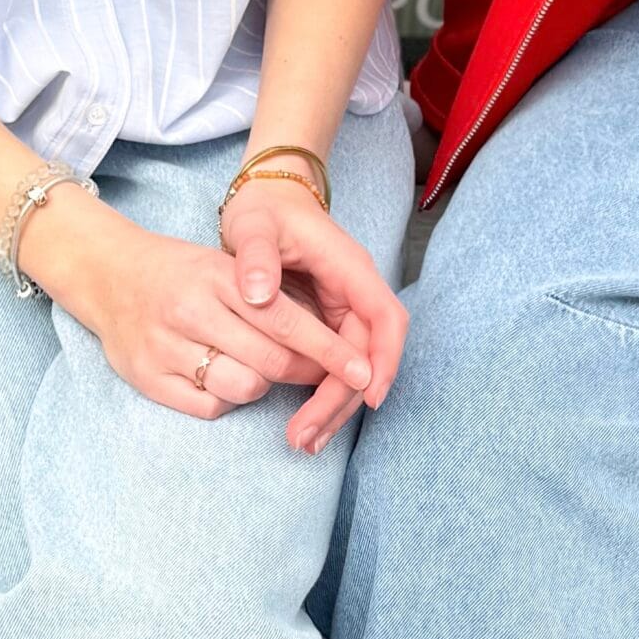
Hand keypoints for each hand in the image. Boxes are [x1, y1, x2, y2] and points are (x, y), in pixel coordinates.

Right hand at [21, 182, 373, 421]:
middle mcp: (190, 310)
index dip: (329, 351)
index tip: (363, 371)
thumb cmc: (180, 273)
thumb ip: (268, 297)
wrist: (106, 275)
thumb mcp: (223, 265)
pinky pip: (210, 406)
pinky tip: (223, 378)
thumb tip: (332, 337)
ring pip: (242, 387)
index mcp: (216, 277)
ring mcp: (165, 347)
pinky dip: (227, 400)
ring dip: (264, 386)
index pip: (286, 320)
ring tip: (260, 369)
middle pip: (270, 360)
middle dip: (305, 372)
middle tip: (315, 372)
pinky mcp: (148, 378)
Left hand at [220, 174, 407, 452]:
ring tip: (304, 442)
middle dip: (344, 401)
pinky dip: (322, 396)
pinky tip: (304, 423)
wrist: (267, 196)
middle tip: (306, 436)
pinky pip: (335, 366)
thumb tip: (257, 295)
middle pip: (369, 356)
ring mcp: (343, 310)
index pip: (385, 318)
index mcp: (349, 268)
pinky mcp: (328, 323)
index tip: (370, 396)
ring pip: (353, 368)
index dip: (384, 359)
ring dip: (333, 407)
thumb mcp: (254, 225)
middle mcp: (354, 293)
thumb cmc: (263, 209)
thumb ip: (256, 256)